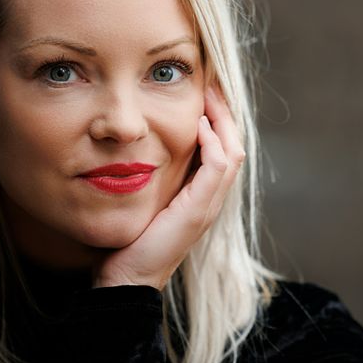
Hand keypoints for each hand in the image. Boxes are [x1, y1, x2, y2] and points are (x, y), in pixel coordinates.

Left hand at [93, 87, 245, 289]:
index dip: (218, 120)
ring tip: (209, 96)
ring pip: (233, 152)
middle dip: (225, 113)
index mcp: (202, 194)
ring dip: (223, 121)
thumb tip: (143, 144)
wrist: (127, 276)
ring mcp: (209, 205)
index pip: (223, 148)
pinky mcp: (199, 210)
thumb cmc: (132, 239)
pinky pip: (218, 168)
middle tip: (212, 85)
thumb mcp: (146, 198)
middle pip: (235, 145)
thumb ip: (154, 175)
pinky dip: (212, 143)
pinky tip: (198, 124)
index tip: (205, 93)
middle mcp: (211, 198)